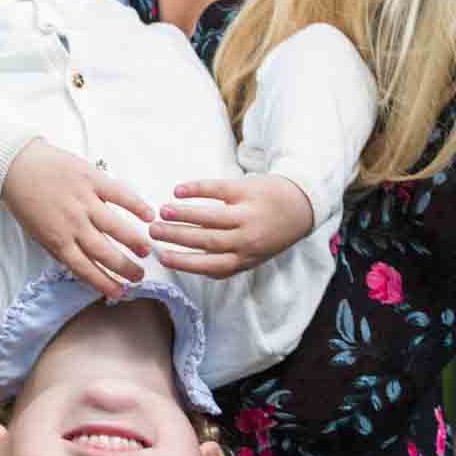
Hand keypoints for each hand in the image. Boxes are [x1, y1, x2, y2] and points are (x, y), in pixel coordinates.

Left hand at [2, 138, 155, 297]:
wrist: (14, 163)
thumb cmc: (23, 199)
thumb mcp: (36, 232)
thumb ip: (58, 247)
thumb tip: (81, 262)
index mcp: (57, 241)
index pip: (86, 269)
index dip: (105, 283)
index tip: (121, 292)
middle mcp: (73, 225)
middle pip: (105, 252)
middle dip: (125, 268)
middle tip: (140, 275)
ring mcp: (84, 201)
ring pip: (116, 227)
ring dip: (134, 241)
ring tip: (147, 250)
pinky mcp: (92, 179)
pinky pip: (119, 194)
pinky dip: (136, 205)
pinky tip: (148, 215)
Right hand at [147, 175, 314, 279]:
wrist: (302, 205)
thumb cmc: (271, 233)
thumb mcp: (254, 255)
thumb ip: (227, 261)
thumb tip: (192, 266)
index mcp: (245, 257)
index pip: (211, 265)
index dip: (185, 263)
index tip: (162, 258)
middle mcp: (246, 238)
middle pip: (206, 240)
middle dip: (176, 237)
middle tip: (153, 232)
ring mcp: (247, 213)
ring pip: (210, 217)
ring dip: (183, 214)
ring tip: (162, 212)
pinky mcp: (247, 190)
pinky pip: (218, 189)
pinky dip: (197, 189)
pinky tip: (179, 190)